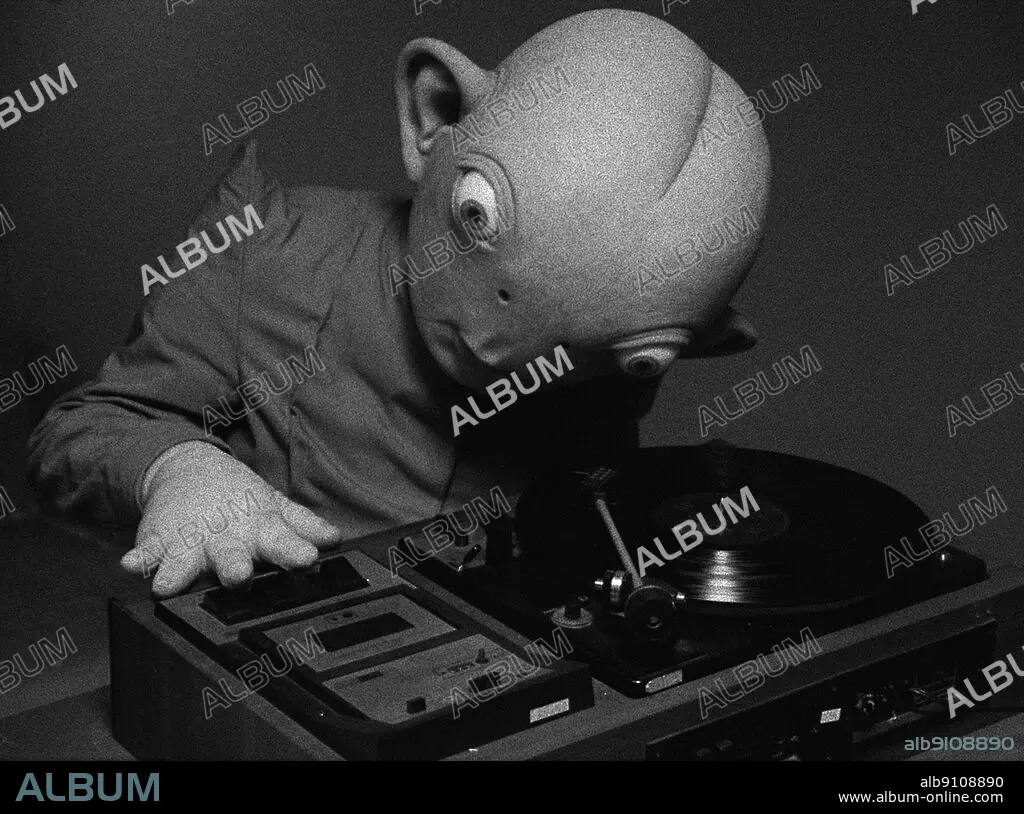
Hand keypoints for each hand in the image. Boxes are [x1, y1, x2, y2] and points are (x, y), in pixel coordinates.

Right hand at [120, 441, 341, 595]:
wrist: (189, 469)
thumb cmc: (239, 498)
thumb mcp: (273, 508)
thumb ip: (302, 527)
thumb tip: (334, 539)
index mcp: (258, 528)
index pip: (281, 542)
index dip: (294, 551)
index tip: (306, 559)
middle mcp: (224, 536)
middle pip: (230, 555)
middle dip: (232, 566)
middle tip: (237, 576)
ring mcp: (190, 539)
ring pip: (185, 559)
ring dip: (179, 570)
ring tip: (168, 584)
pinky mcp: (158, 539)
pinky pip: (147, 551)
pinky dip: (138, 558)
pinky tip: (130, 565)